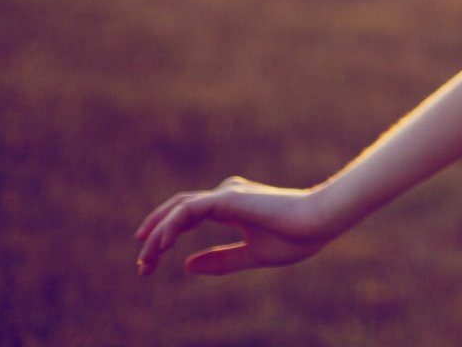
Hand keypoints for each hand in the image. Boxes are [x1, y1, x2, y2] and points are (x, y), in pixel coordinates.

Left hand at [133, 175, 340, 276]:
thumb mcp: (252, 255)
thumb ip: (221, 260)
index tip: (148, 263)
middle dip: (154, 236)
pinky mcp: (228, 199)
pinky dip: (171, 226)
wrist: (320, 221)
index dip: (164, 238)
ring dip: (157, 235)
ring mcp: (227, 194)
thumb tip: (186, 267)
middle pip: (177, 211)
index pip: (186, 217)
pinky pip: (188, 210)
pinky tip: (163, 245)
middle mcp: (226, 195)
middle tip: (141, 264)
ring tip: (145, 259)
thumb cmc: (297, 237)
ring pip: (178, 210)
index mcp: (232, 207)